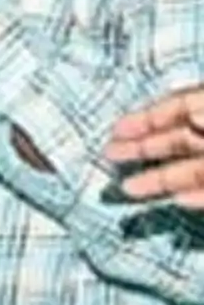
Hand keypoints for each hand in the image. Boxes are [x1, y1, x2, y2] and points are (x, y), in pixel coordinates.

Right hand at [108, 88, 203, 207]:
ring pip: (194, 169)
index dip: (149, 116)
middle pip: (181, 138)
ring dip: (161, 178)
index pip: (183, 105)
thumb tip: (191, 112)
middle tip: (109, 155)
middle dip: (143, 147)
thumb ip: (199, 109)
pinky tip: (176, 199)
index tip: (116, 130)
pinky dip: (196, 197)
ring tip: (128, 188)